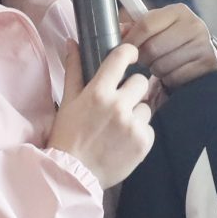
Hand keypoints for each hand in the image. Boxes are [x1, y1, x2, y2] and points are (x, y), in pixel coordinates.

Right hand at [47, 42, 155, 188]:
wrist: (73, 175)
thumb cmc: (67, 136)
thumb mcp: (67, 101)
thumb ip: (74, 70)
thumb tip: (72, 42)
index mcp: (98, 92)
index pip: (122, 57)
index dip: (129, 53)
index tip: (131, 57)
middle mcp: (118, 105)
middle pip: (141, 82)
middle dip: (132, 90)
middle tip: (119, 104)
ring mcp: (133, 125)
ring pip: (145, 107)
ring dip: (135, 114)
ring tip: (118, 128)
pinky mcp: (143, 143)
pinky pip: (149, 128)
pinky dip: (139, 134)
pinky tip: (123, 142)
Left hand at [123, 5, 216, 89]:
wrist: (206, 53)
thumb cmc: (176, 40)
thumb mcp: (159, 27)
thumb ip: (137, 28)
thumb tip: (119, 31)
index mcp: (179, 11)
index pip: (146, 25)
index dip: (130, 40)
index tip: (123, 48)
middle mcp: (193, 25)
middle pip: (152, 48)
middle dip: (143, 58)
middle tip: (145, 59)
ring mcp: (203, 45)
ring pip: (161, 66)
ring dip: (156, 70)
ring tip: (161, 65)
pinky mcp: (207, 65)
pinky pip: (174, 78)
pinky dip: (168, 79)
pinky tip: (172, 73)